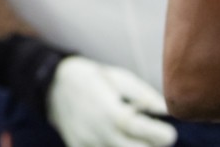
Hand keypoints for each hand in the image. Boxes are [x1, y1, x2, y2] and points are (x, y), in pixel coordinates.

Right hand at [47, 56, 177, 146]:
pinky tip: (115, 138)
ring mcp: (88, 145)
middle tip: (152, 135)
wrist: (51, 84)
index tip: (168, 130)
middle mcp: (100, 133)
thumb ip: (146, 96)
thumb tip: (168, 112)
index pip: (150, 136)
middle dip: (152, 145)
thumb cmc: (91, 78)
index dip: (164, 135)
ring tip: (132, 135)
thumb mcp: (120, 78)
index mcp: (113, 113)